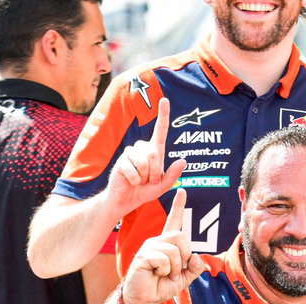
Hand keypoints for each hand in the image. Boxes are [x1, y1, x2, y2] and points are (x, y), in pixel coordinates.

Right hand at [106, 97, 185, 213]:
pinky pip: (133, 169)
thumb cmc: (144, 192)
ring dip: (145, 176)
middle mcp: (143, 149)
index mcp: (155, 152)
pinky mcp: (121, 160)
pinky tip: (131, 181)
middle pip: (154, 153)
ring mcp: (130, 153)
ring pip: (144, 161)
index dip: (163, 116)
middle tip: (149, 180)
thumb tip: (183, 160)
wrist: (126, 200)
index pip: (160, 131)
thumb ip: (173, 175)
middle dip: (155, 172)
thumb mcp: (163, 186)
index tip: (165, 100)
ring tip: (139, 181)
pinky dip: (135, 180)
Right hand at [121, 188, 204, 303]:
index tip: (182, 190)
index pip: (174, 221)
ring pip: (174, 250)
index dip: (178, 207)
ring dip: (175, 268)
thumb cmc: (161, 286)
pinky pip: (163, 259)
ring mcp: (149, 247)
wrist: (144, 298)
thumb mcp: (184, 278)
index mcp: (167, 243)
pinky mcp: (143, 256)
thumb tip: (196, 257)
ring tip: (165, 275)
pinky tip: (156, 274)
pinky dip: (165, 271)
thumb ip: (194, 267)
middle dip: (184, 256)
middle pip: (181, 236)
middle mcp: (157, 241)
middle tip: (176, 270)